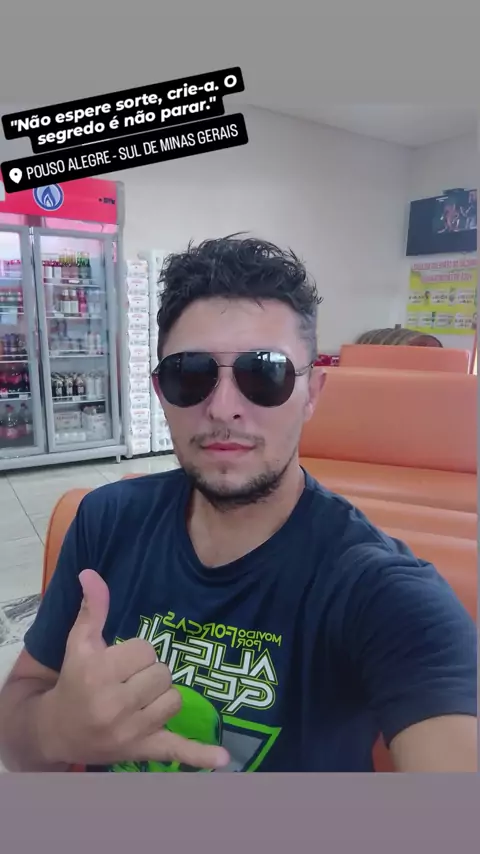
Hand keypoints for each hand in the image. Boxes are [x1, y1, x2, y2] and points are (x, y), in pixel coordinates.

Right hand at [43, 569, 229, 769]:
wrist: (57, 731)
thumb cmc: (73, 681)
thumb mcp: (79, 643)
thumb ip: (92, 608)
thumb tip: (91, 573)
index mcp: (99, 673)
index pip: (146, 650)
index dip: (136, 653)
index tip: (119, 663)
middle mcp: (114, 703)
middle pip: (162, 673)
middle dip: (148, 674)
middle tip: (127, 683)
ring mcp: (131, 730)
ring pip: (174, 700)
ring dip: (161, 698)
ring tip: (138, 701)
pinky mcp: (143, 750)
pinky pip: (177, 752)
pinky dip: (199, 756)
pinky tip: (223, 760)